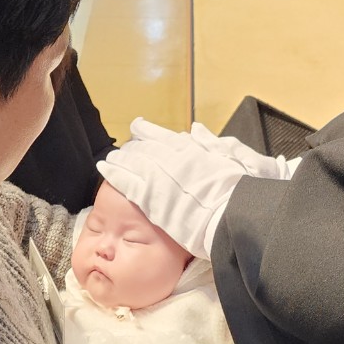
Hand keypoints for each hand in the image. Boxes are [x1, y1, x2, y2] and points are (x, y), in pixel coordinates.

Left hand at [99, 118, 289, 257]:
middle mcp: (171, 159)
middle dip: (131, 148)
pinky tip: (105, 169)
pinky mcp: (153, 200)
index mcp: (190, 148)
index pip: (161, 136)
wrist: (234, 215)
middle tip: (122, 150)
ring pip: (133, 163)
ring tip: (110, 160)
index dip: (146, 131)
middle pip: (144, 149)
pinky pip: (128, 183)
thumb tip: (195, 129)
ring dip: (119, 159)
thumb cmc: (238, 187)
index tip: (137, 129)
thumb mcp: (232, 155)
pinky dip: (114, 174)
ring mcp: (160, 179)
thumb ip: (210, 142)